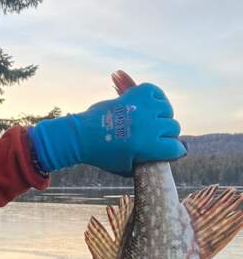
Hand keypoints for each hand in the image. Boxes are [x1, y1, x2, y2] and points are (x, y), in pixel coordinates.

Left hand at [28, 82, 186, 176]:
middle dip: (166, 134)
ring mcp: (142, 108)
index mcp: (148, 146)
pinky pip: (156, 91)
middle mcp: (148, 125)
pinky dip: (155, 97)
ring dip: (162, 115)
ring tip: (151, 120)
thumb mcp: (127, 167)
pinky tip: (149, 106)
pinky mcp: (134, 94)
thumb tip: (168, 157)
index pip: (176, 148)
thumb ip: (148, 164)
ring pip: (167, 108)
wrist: (81, 136)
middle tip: (154, 136)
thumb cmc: (104, 155)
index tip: (167, 151)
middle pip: (174, 127)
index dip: (173, 151)